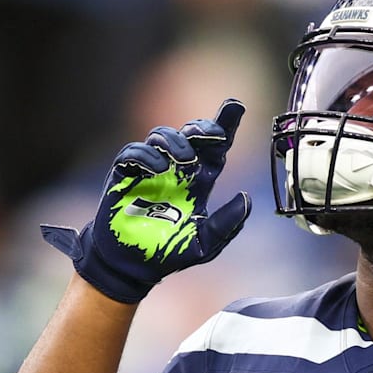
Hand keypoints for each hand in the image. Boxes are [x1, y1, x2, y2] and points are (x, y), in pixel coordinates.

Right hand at [42, 99, 250, 302]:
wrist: (132, 266)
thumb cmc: (168, 253)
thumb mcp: (205, 244)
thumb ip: (227, 223)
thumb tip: (247, 199)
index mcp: (199, 181)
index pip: (216, 147)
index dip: (226, 124)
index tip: (236, 106)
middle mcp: (177, 169)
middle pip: (191, 132)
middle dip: (202, 126)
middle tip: (210, 135)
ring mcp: (151, 169)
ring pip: (162, 135)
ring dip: (175, 141)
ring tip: (184, 160)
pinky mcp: (125, 174)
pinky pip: (134, 152)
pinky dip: (146, 155)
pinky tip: (158, 168)